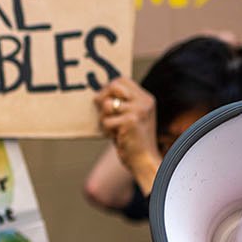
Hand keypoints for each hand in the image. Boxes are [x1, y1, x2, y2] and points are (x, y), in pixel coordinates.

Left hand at [95, 78, 161, 192]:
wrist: (145, 162)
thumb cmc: (133, 142)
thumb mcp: (130, 118)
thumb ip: (119, 105)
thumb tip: (96, 95)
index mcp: (146, 99)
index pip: (122, 80)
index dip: (109, 88)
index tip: (104, 101)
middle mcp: (144, 101)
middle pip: (113, 86)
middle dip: (103, 99)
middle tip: (104, 114)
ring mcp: (139, 110)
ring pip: (107, 105)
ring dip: (104, 119)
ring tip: (113, 130)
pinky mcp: (131, 121)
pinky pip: (106, 121)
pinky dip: (107, 131)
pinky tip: (117, 138)